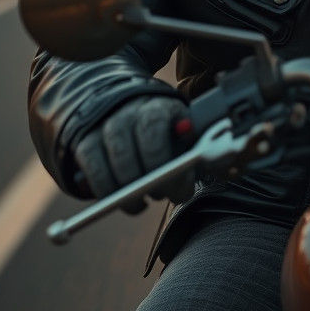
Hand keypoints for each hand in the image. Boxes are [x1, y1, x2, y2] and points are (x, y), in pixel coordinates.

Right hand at [73, 96, 192, 208]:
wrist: (125, 107)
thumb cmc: (167, 131)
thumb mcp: (186, 134)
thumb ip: (202, 150)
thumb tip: (224, 162)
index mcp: (158, 107)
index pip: (155, 129)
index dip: (165, 163)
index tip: (180, 189)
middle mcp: (128, 113)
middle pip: (130, 149)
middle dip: (149, 181)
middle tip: (163, 196)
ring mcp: (104, 127)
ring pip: (112, 163)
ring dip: (129, 192)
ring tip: (143, 202)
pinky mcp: (85, 143)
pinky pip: (94, 172)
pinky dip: (107, 192)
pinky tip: (123, 200)